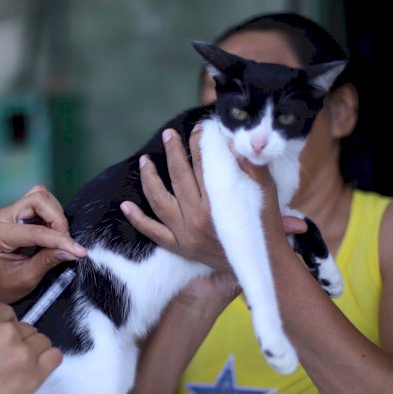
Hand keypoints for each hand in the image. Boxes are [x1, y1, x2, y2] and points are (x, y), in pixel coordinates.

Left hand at [0, 185, 86, 308]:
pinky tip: (53, 232)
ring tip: (59, 238)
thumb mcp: (27, 278)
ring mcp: (10, 212)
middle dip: (58, 220)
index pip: (36, 231)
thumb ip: (48, 261)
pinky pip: (40, 203)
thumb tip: (72, 251)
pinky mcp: (18, 212)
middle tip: (66, 242)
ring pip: (40, 197)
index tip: (78, 251)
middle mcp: (2, 217)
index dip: (60, 240)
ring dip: (56, 215)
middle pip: (38, 200)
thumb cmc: (3, 285)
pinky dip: (52, 214)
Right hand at [0, 304, 62, 393]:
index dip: (7, 328)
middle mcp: (8, 331)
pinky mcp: (36, 373)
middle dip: (20, 342)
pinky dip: (49, 361)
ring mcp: (24, 351)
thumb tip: (6, 335)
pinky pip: (55, 357)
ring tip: (19, 369)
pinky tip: (37, 371)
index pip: (9, 314)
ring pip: (43, 341)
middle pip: (28, 329)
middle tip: (8, 361)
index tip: (3, 341)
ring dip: (35, 353)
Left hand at [120, 127, 305, 269]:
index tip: (197, 129)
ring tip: (145, 161)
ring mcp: (185, 234)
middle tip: (168, 135)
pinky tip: (126, 205)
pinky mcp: (179, 247)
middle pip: (179, 177)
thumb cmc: (265, 227)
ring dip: (150, 179)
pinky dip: (138, 219)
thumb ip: (252, 169)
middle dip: (173, 152)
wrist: (262, 265)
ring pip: (159, 201)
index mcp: (218, 204)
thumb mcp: (266, 195)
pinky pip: (152, 232)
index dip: (199, 143)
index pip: (203, 165)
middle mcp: (198, 218)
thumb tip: (233, 144)